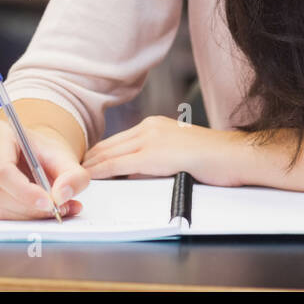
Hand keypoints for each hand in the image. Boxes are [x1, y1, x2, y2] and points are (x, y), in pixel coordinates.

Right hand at [0, 121, 88, 219]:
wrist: (37, 155)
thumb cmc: (47, 153)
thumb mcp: (67, 159)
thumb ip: (73, 176)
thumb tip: (61, 196)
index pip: (1, 168)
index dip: (24, 191)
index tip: (49, 202)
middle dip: (31, 206)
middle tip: (60, 209)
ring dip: (30, 214)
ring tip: (58, 209)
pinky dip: (24, 217)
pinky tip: (43, 211)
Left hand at [82, 115, 249, 186]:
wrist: (235, 155)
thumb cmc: (215, 160)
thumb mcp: (179, 154)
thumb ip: (156, 160)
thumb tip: (135, 172)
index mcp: (155, 126)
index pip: (118, 141)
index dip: (97, 154)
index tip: (82, 164)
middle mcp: (150, 127)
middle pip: (108, 145)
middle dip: (87, 159)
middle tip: (68, 172)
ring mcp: (151, 138)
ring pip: (109, 153)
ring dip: (89, 166)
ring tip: (72, 176)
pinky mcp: (153, 154)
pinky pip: (118, 163)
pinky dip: (100, 171)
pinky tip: (88, 177)